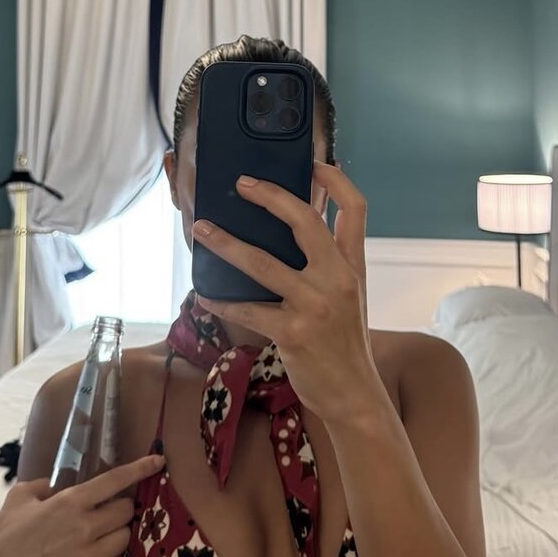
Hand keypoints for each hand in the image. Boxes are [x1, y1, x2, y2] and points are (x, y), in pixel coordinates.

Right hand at [0, 453, 163, 556]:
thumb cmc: (3, 539)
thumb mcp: (19, 498)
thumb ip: (44, 486)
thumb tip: (58, 486)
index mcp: (70, 502)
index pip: (115, 480)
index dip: (141, 468)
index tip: (158, 461)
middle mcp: (84, 526)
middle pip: (127, 511)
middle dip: (123, 509)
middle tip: (109, 513)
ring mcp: (88, 556)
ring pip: (125, 538)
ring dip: (118, 534)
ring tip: (102, 536)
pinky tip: (95, 556)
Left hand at [193, 161, 385, 425]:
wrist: (355, 394)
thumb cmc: (345, 343)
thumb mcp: (349, 296)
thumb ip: (329, 264)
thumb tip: (292, 234)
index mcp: (353, 265)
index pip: (355, 209)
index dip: (335, 180)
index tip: (313, 162)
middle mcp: (338, 278)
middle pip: (304, 221)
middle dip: (271, 196)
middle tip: (241, 183)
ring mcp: (315, 304)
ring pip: (263, 262)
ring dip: (226, 244)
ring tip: (202, 231)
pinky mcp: (292, 332)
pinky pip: (247, 309)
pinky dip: (221, 301)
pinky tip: (204, 295)